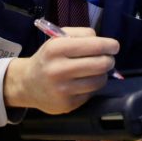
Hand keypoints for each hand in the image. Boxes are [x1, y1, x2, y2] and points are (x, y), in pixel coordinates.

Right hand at [3, 27, 118, 113]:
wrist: (27, 84)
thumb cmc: (48, 58)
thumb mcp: (58, 39)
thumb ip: (81, 35)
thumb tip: (105, 44)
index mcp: (56, 48)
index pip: (95, 46)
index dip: (110, 45)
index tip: (114, 46)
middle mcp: (59, 69)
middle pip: (101, 64)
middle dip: (109, 60)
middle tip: (108, 59)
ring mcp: (63, 89)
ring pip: (99, 80)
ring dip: (102, 74)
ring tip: (95, 70)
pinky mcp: (68, 105)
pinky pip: (91, 93)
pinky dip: (92, 86)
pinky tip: (83, 82)